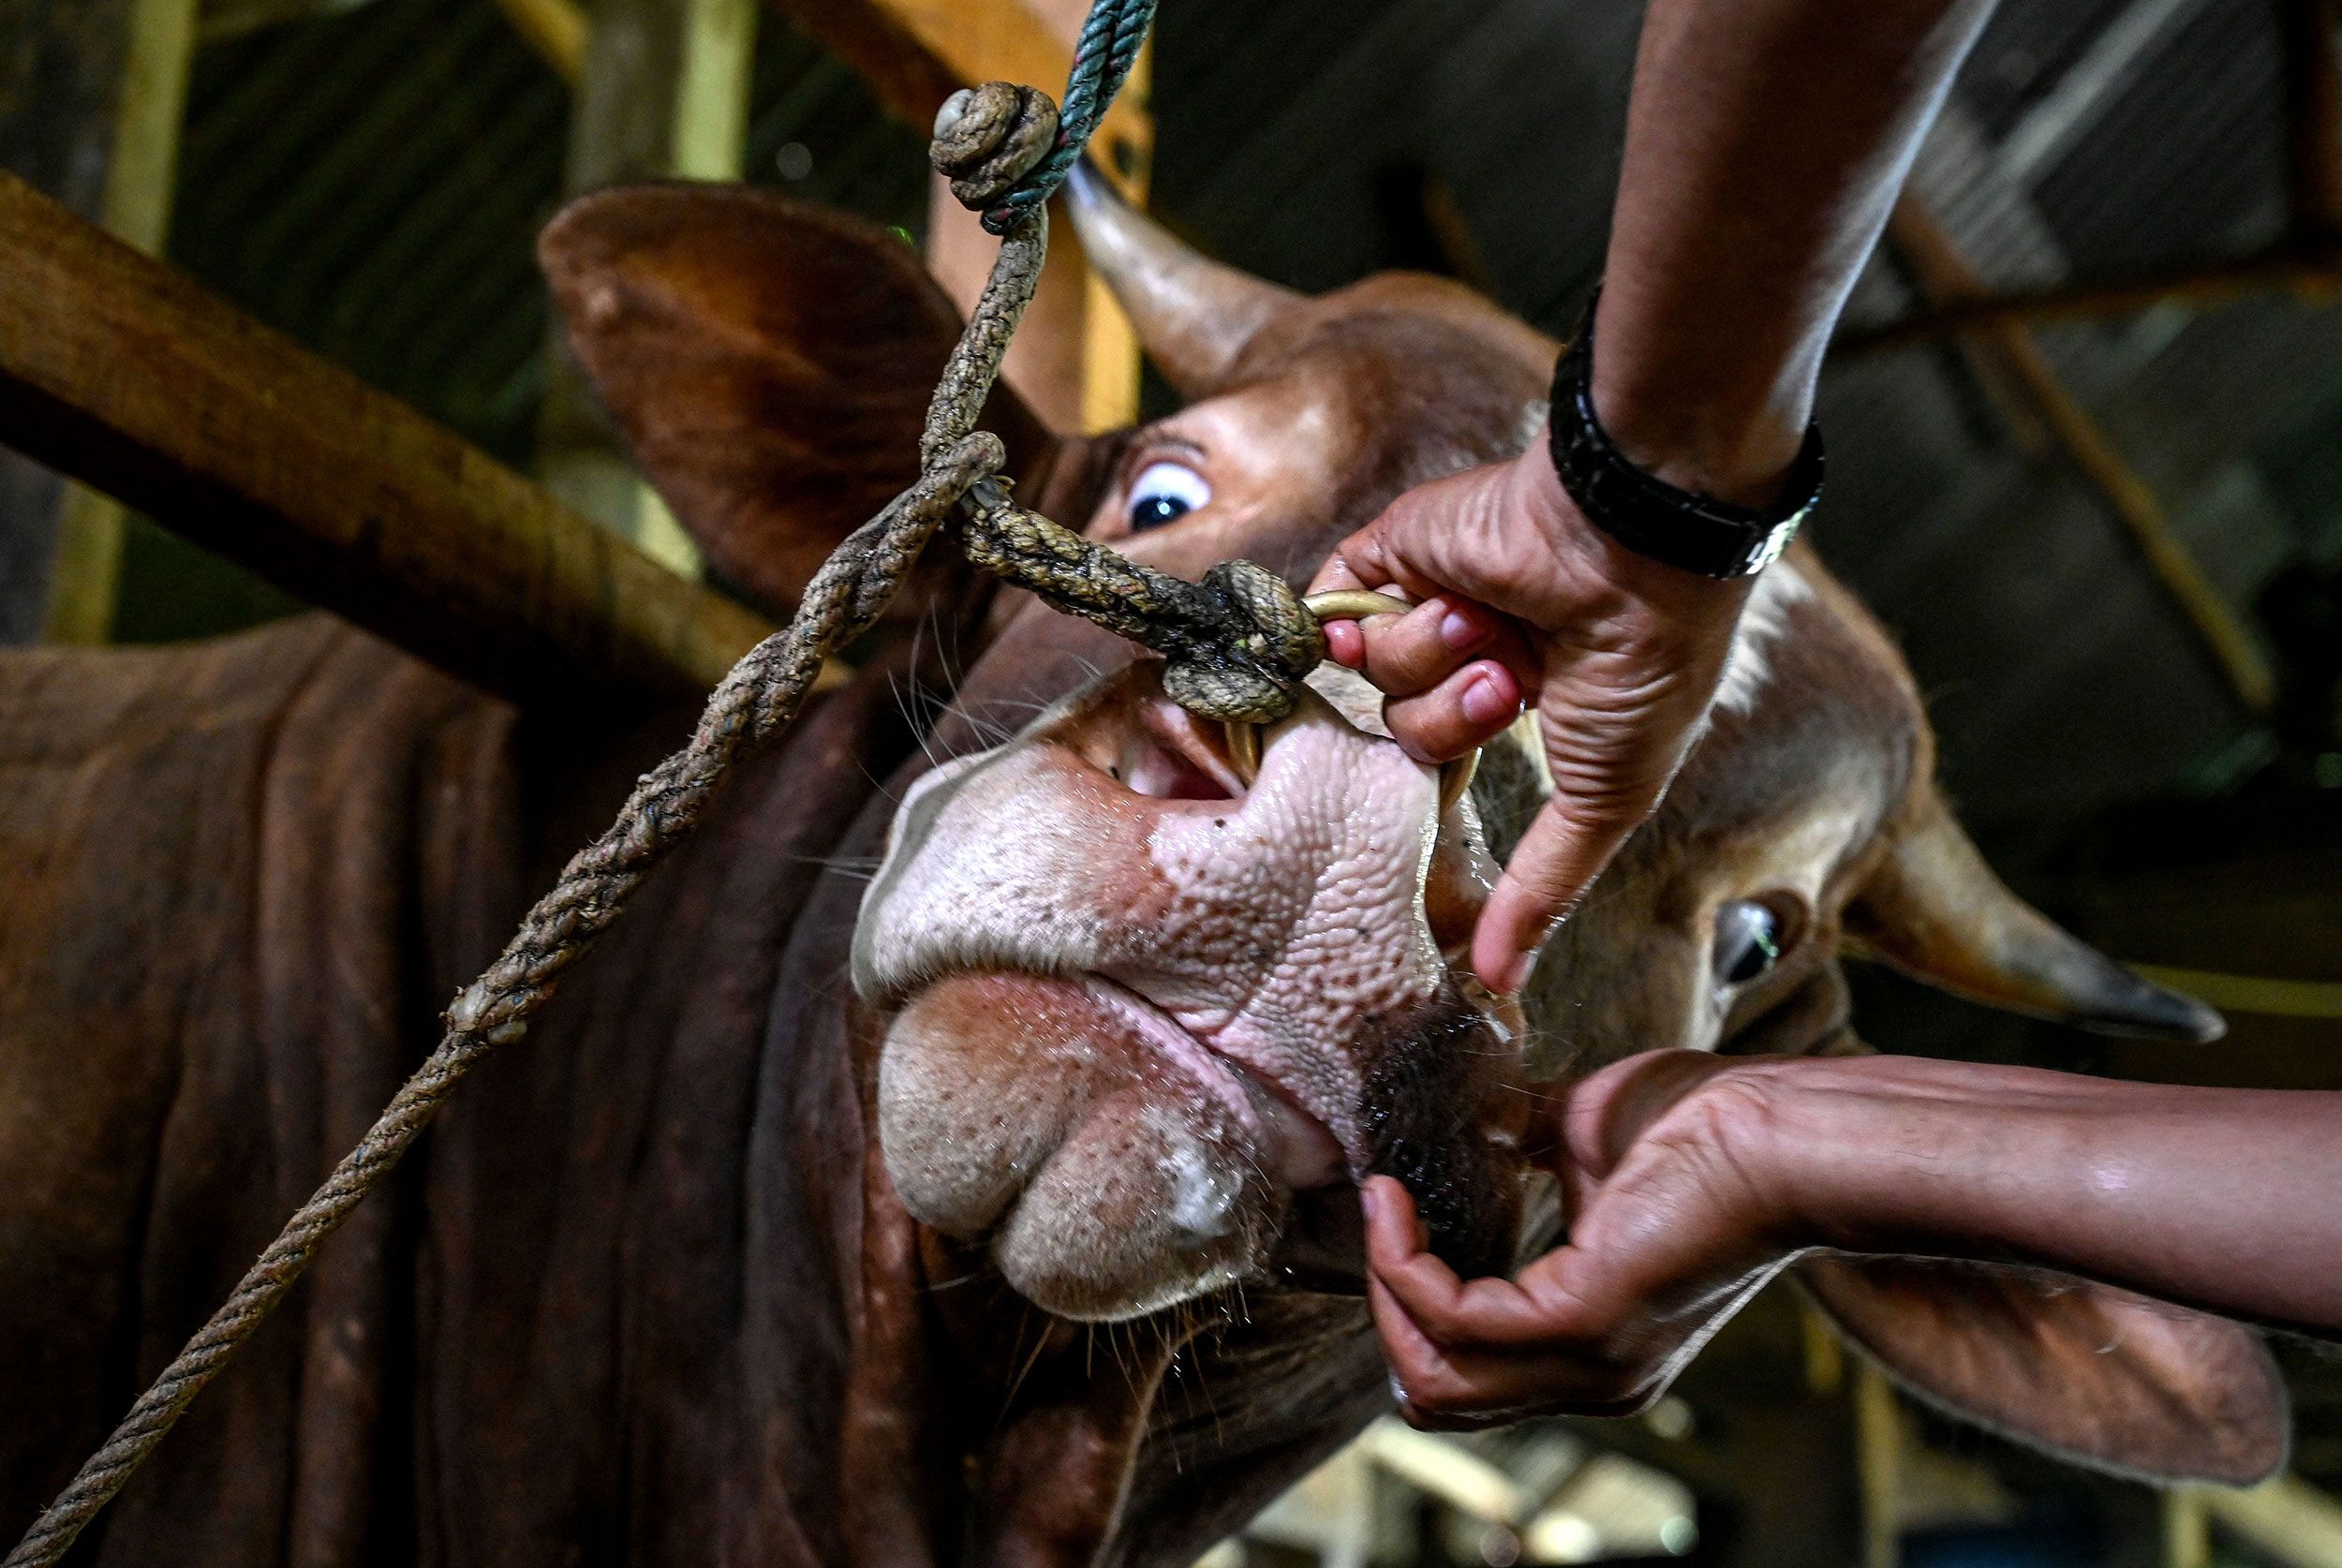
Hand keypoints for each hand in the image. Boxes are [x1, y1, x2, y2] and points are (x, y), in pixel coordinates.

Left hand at [1308, 439, 1751, 991]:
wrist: (1627, 546)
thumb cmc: (1645, 669)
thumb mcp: (1603, 799)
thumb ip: (1542, 887)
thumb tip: (1499, 982)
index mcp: (1516, 706)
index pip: (1439, 772)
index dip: (1438, 787)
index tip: (1451, 806)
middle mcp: (1463, 657)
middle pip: (1398, 739)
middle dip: (1454, 723)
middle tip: (1511, 687)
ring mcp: (1422, 604)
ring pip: (1370, 684)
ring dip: (1435, 666)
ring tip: (1499, 631)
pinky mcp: (1386, 554)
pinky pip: (1339, 617)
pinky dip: (1391, 624)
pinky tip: (1447, 605)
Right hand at [1366, 1051, 1804, 1427]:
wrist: (1788, 1130)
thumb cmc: (1714, 1125)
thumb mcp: (1583, 1143)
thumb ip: (1519, 1148)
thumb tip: (1460, 1119)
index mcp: (1599, 1346)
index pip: (1472, 1375)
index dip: (1413, 1305)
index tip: (1395, 1216)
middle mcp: (1596, 1377)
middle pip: (1437, 1396)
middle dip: (1387, 1311)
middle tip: (1385, 1221)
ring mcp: (1590, 1360)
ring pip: (1432, 1375)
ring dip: (1387, 1286)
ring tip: (1387, 1208)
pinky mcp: (1583, 1321)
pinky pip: (1453, 1320)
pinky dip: (1405, 1263)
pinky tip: (1401, 1205)